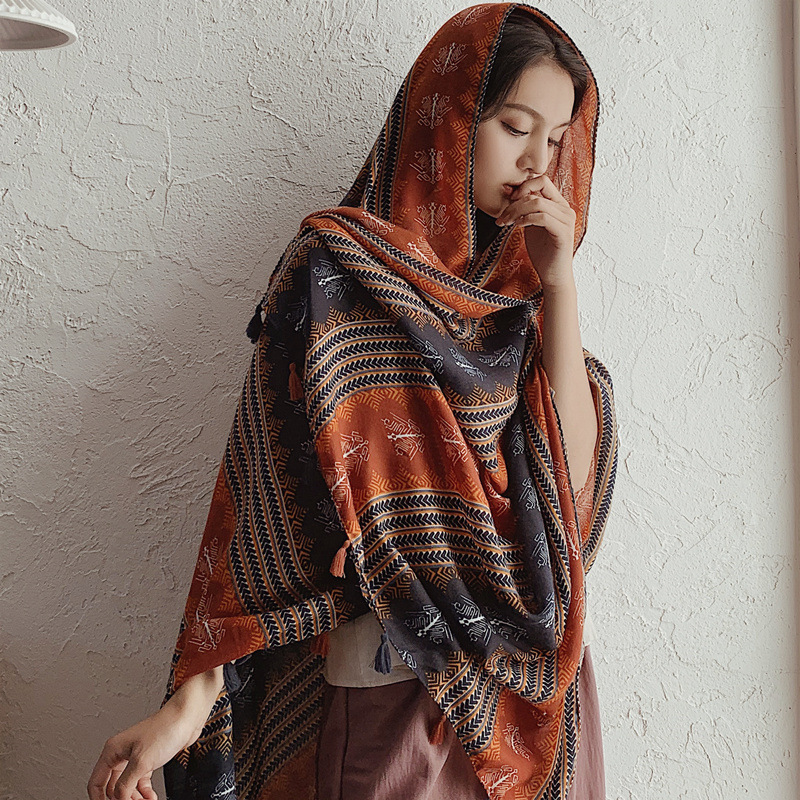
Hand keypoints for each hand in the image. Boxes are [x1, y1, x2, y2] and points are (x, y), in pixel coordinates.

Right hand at [87, 703, 203, 799]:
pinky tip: (151, 797)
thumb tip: (118, 799)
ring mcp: (136, 756)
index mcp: (113, 750)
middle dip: (121, 798)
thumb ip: (125, 784)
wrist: (187, 718)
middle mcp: (122, 753)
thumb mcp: (141, 762)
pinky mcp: (149, 759)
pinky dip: (145, 792)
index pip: (96, 782)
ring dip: (135, 798)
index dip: (99, 799)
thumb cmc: (165, 729)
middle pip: (113, 786)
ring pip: (128, 785)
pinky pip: (141, 781)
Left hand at [496, 174, 576, 289]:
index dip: (523, 187)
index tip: (508, 202)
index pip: (542, 180)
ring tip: (506, 223)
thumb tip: (509, 191)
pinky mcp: (563, 232)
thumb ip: (525, 209)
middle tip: (502, 217)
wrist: (552, 275)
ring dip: (516, 211)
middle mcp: (565, 209)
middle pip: (539, 187)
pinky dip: (526, 219)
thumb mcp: (530, 225)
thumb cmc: (542, 252)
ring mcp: (566, 220)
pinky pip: (542, 217)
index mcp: (558, 204)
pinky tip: (517, 227)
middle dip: (515, 200)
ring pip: (537, 202)